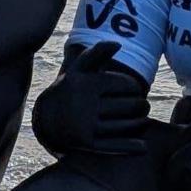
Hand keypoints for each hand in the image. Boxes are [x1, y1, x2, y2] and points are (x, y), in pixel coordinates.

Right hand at [31, 40, 149, 156]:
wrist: (48, 119)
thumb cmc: (72, 89)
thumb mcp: (79, 69)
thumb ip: (97, 52)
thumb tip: (117, 44)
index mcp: (87, 84)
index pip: (126, 85)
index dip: (134, 87)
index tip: (134, 90)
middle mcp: (86, 104)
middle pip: (130, 106)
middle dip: (141, 106)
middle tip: (142, 107)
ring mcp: (86, 125)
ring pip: (127, 125)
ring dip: (140, 123)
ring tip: (141, 119)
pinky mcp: (87, 144)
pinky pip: (115, 145)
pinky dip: (131, 146)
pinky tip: (142, 146)